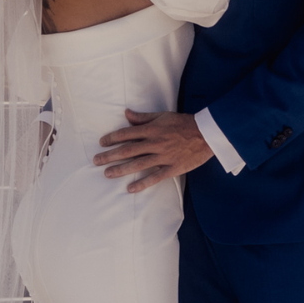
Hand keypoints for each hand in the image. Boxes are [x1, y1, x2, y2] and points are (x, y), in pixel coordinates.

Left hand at [94, 109, 214, 191]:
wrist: (207, 134)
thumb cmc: (183, 123)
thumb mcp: (162, 116)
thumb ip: (143, 117)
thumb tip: (126, 113)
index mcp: (152, 129)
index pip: (126, 134)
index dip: (112, 138)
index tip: (101, 143)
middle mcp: (155, 143)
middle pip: (128, 150)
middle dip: (110, 155)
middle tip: (96, 160)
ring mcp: (163, 157)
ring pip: (138, 164)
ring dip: (121, 169)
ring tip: (107, 174)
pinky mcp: (172, 168)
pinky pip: (155, 177)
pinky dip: (142, 183)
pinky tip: (130, 188)